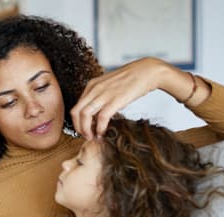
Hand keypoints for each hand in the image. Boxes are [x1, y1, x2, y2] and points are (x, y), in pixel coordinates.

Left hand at [70, 57, 206, 139]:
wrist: (147, 71)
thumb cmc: (131, 80)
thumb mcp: (109, 85)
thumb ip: (100, 96)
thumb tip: (96, 113)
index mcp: (91, 85)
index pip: (76, 106)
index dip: (78, 122)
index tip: (84, 130)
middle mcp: (94, 89)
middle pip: (76, 112)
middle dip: (79, 128)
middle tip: (86, 136)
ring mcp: (104, 94)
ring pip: (85, 116)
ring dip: (87, 130)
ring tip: (93, 137)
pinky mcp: (115, 100)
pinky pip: (101, 118)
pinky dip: (100, 129)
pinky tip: (103, 133)